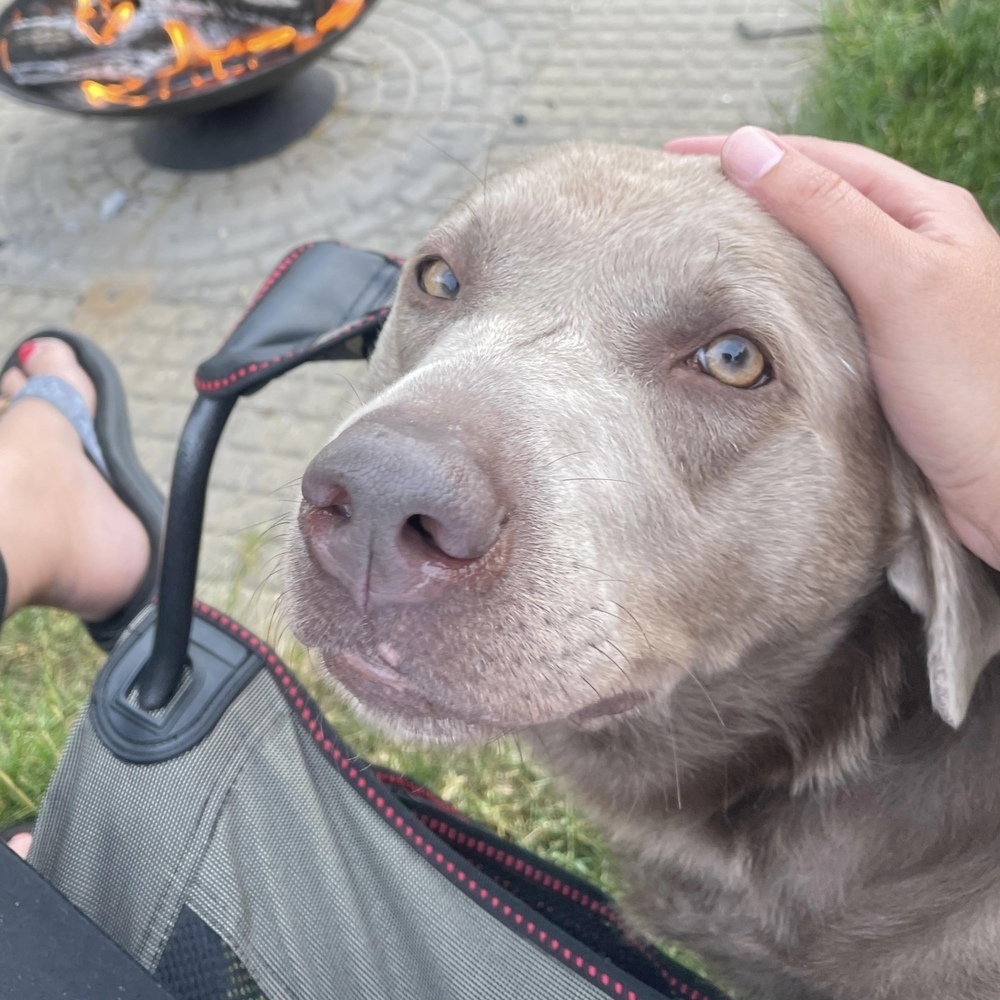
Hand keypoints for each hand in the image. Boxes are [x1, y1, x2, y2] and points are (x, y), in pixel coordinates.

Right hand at [666, 128, 999, 568]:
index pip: (823, 162)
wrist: (999, 483)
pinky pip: (812, 304)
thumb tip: (748, 148)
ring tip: (698, 243)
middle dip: (747, 192)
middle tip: (678, 197)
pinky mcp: (877, 348)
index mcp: (926, 213)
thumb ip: (826, 213)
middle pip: (815, 201)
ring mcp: (894, 299)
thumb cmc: (969, 384)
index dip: (750, 153)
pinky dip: (771, 294)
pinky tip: (741, 304)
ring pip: (811, 254)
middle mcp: (911, 247)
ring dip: (756, 244)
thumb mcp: (896, 281)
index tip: (679, 158)